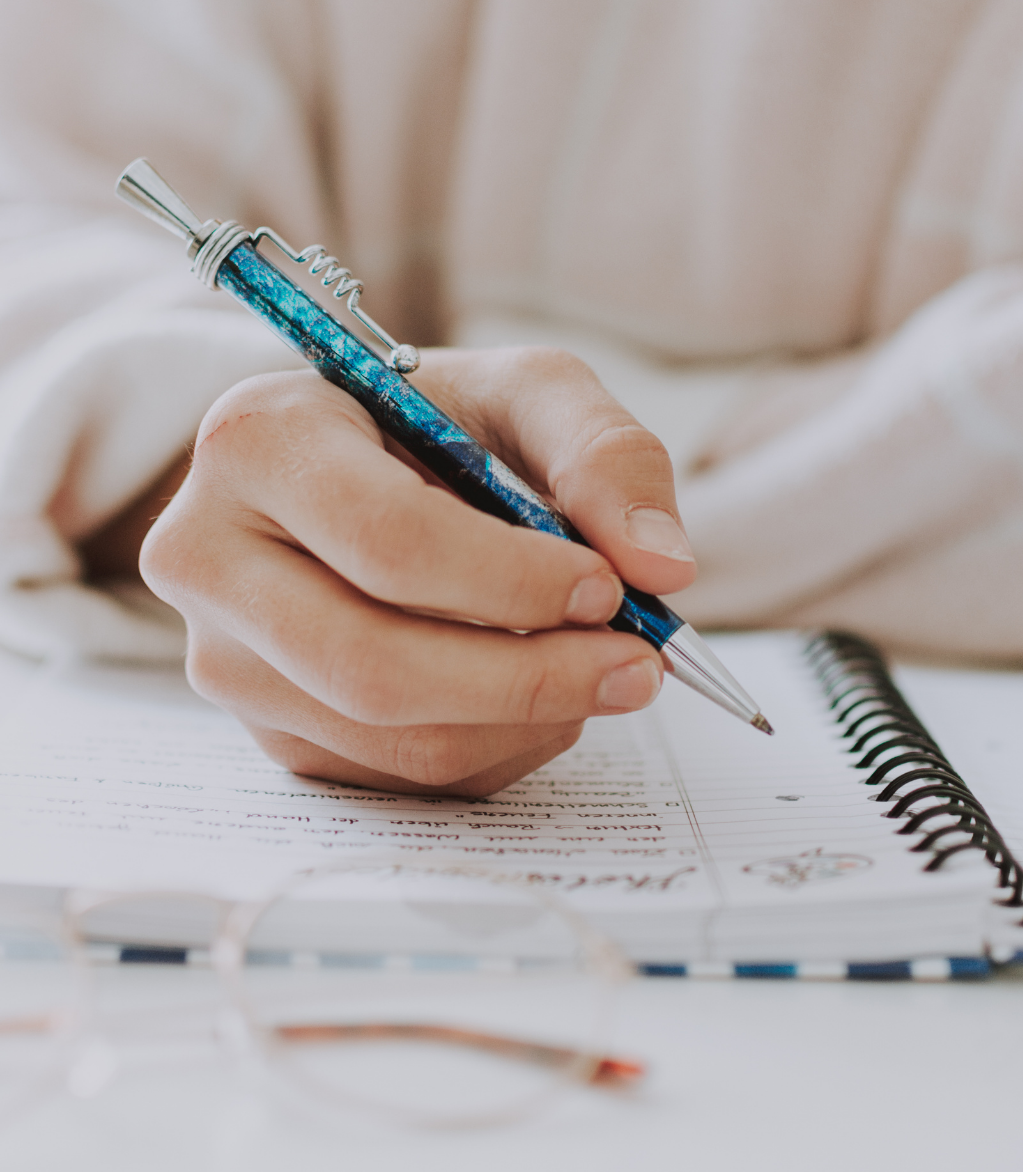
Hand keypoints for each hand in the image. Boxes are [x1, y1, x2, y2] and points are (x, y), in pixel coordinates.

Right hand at [140, 348, 696, 795]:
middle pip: (372, 664)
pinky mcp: (269, 730)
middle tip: (637, 665)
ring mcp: (226, 659)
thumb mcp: (526, 394)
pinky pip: (397, 776)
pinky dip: (496, 748)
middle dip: (528, 677)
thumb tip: (664, 567)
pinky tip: (530, 692)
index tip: (608, 588)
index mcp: (258, 443)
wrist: (354, 475)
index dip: (512, 581)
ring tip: (593, 668)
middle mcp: (209, 558)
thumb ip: (605, 454)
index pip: (385, 541)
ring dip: (525, 720)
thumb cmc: (435, 426)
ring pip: (390, 737)